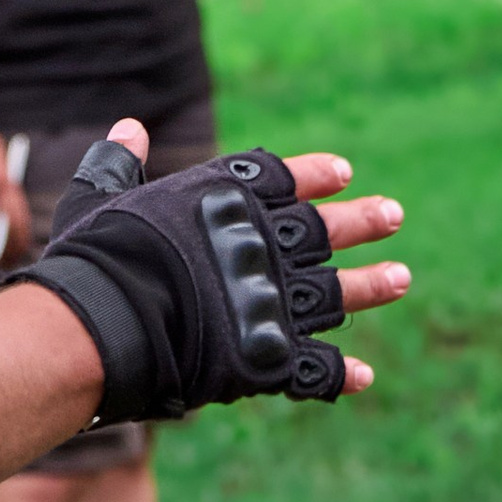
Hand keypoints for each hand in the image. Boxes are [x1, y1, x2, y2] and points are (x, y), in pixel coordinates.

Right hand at [87, 122, 407, 395]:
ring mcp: (272, 299)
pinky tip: (363, 374)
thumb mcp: (103, 197)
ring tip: (401, 277)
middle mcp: (262, 243)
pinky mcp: (270, 355)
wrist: (109, 321)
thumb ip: (121, 163)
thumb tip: (129, 126)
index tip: (343, 172)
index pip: (279, 177)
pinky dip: (338, 373)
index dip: (312, 174)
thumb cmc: (99, 257)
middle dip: (362, 222)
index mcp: (225, 200)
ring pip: (334, 292)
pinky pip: (314, 368)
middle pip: (323, 230)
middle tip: (394, 215)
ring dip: (370, 286)